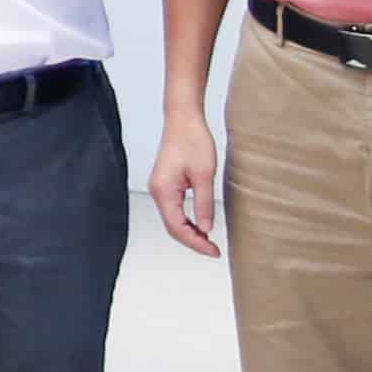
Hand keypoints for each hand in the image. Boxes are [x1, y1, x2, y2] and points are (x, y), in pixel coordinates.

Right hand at [148, 108, 223, 258]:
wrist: (183, 120)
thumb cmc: (193, 141)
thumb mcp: (205, 175)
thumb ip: (204, 204)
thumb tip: (206, 229)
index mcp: (163, 191)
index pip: (177, 227)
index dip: (196, 242)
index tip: (213, 251)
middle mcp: (157, 191)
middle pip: (171, 226)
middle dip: (192, 241)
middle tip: (213, 250)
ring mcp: (159, 188)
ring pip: (172, 219)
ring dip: (189, 232)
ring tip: (209, 240)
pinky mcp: (165, 184)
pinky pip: (173, 209)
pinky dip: (186, 220)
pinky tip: (199, 224)